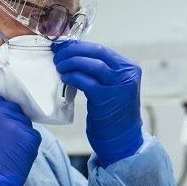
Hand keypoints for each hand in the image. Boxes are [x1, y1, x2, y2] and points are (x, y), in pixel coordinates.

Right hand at [0, 96, 41, 185]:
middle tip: (9, 136)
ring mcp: (15, 123)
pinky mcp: (29, 136)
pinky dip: (28, 144)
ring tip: (12, 148)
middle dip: (12, 120)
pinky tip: (18, 155)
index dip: (1, 112)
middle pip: (13, 109)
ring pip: (24, 122)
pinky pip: (33, 135)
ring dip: (21, 132)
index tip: (1, 121)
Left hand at [53, 41, 142, 166]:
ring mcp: (118, 86)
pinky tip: (65, 78)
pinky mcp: (107, 99)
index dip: (79, 46)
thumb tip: (72, 54)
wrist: (121, 139)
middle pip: (97, 52)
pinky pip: (86, 82)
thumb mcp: (111, 86)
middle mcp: (127, 74)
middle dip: (73, 51)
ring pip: (92, 64)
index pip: (101, 49)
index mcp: (129, 68)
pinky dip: (73, 77)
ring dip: (71, 62)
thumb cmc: (111, 112)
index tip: (63, 47)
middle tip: (57, 56)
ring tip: (59, 66)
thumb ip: (100, 71)